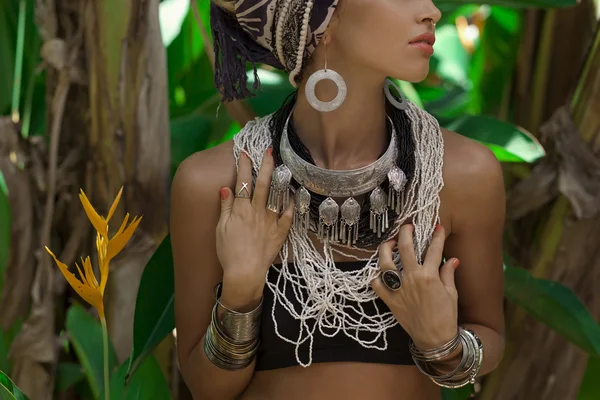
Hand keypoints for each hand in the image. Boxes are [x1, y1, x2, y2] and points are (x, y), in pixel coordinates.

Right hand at [216, 149, 293, 307]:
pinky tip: (292, 194)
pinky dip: (290, 203)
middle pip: (263, 183)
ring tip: (283, 166)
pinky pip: (288, 214)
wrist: (244, 273)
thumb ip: (225, 207)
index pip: (242, 182)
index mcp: (241, 209)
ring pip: (277, 195)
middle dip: (266, 165)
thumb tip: (225, 188)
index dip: (243, 165)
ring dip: (280, 179)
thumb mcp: (221, 229)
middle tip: (269, 151)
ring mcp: (271, 221)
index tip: (245, 152)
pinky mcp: (280, 231)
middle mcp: (257, 211)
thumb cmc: (229, 252)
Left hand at [371, 224, 458, 349]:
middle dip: (406, 232)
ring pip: (385, 263)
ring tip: (389, 243)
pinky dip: (376, 277)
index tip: (437, 227)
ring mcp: (399, 289)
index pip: (433, 249)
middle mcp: (412, 279)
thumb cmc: (445, 316)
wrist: (435, 339)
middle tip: (408, 226)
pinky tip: (380, 271)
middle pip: (406, 248)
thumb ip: (448, 274)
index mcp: (429, 276)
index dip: (436, 236)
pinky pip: (377, 285)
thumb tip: (452, 259)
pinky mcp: (390, 300)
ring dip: (385, 249)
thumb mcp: (451, 293)